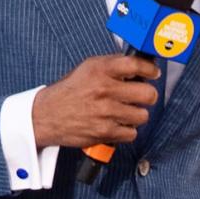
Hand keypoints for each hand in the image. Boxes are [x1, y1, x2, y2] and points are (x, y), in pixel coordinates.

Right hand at [31, 54, 159, 147]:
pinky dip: (126, 130)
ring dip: (136, 115)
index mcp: (100, 70)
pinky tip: (117, 124)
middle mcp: (104, 90)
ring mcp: (105, 112)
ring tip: (126, 112)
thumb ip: (113, 66)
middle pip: (147, 94)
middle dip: (148, 95)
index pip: (136, 65)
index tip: (153, 73)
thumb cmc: (69, 92)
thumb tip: (141, 66)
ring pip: (142, 116)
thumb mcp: (88, 68)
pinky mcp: (104, 132)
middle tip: (142, 96)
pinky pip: (132, 133)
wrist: (46, 115)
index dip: (150, 69)